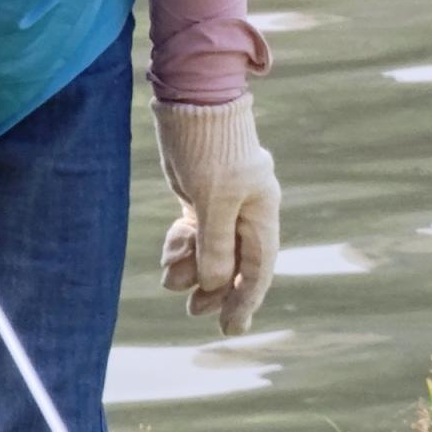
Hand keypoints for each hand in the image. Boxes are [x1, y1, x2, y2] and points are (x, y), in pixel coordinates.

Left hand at [152, 92, 280, 334]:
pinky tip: (171, 250)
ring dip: (191, 269)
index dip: (245, 300)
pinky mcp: (203, 197)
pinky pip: (197, 236)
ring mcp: (225, 205)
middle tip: (193, 312)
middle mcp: (247, 212)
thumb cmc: (209, 146)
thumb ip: (216, 243)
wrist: (194, 102)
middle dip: (213, 290)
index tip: (231, 329)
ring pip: (211, 252)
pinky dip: (183, 247)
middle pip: (234, 264)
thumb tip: (214, 283)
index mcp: (261, 212)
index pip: (258, 266)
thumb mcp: (213, 198)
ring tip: (170, 274)